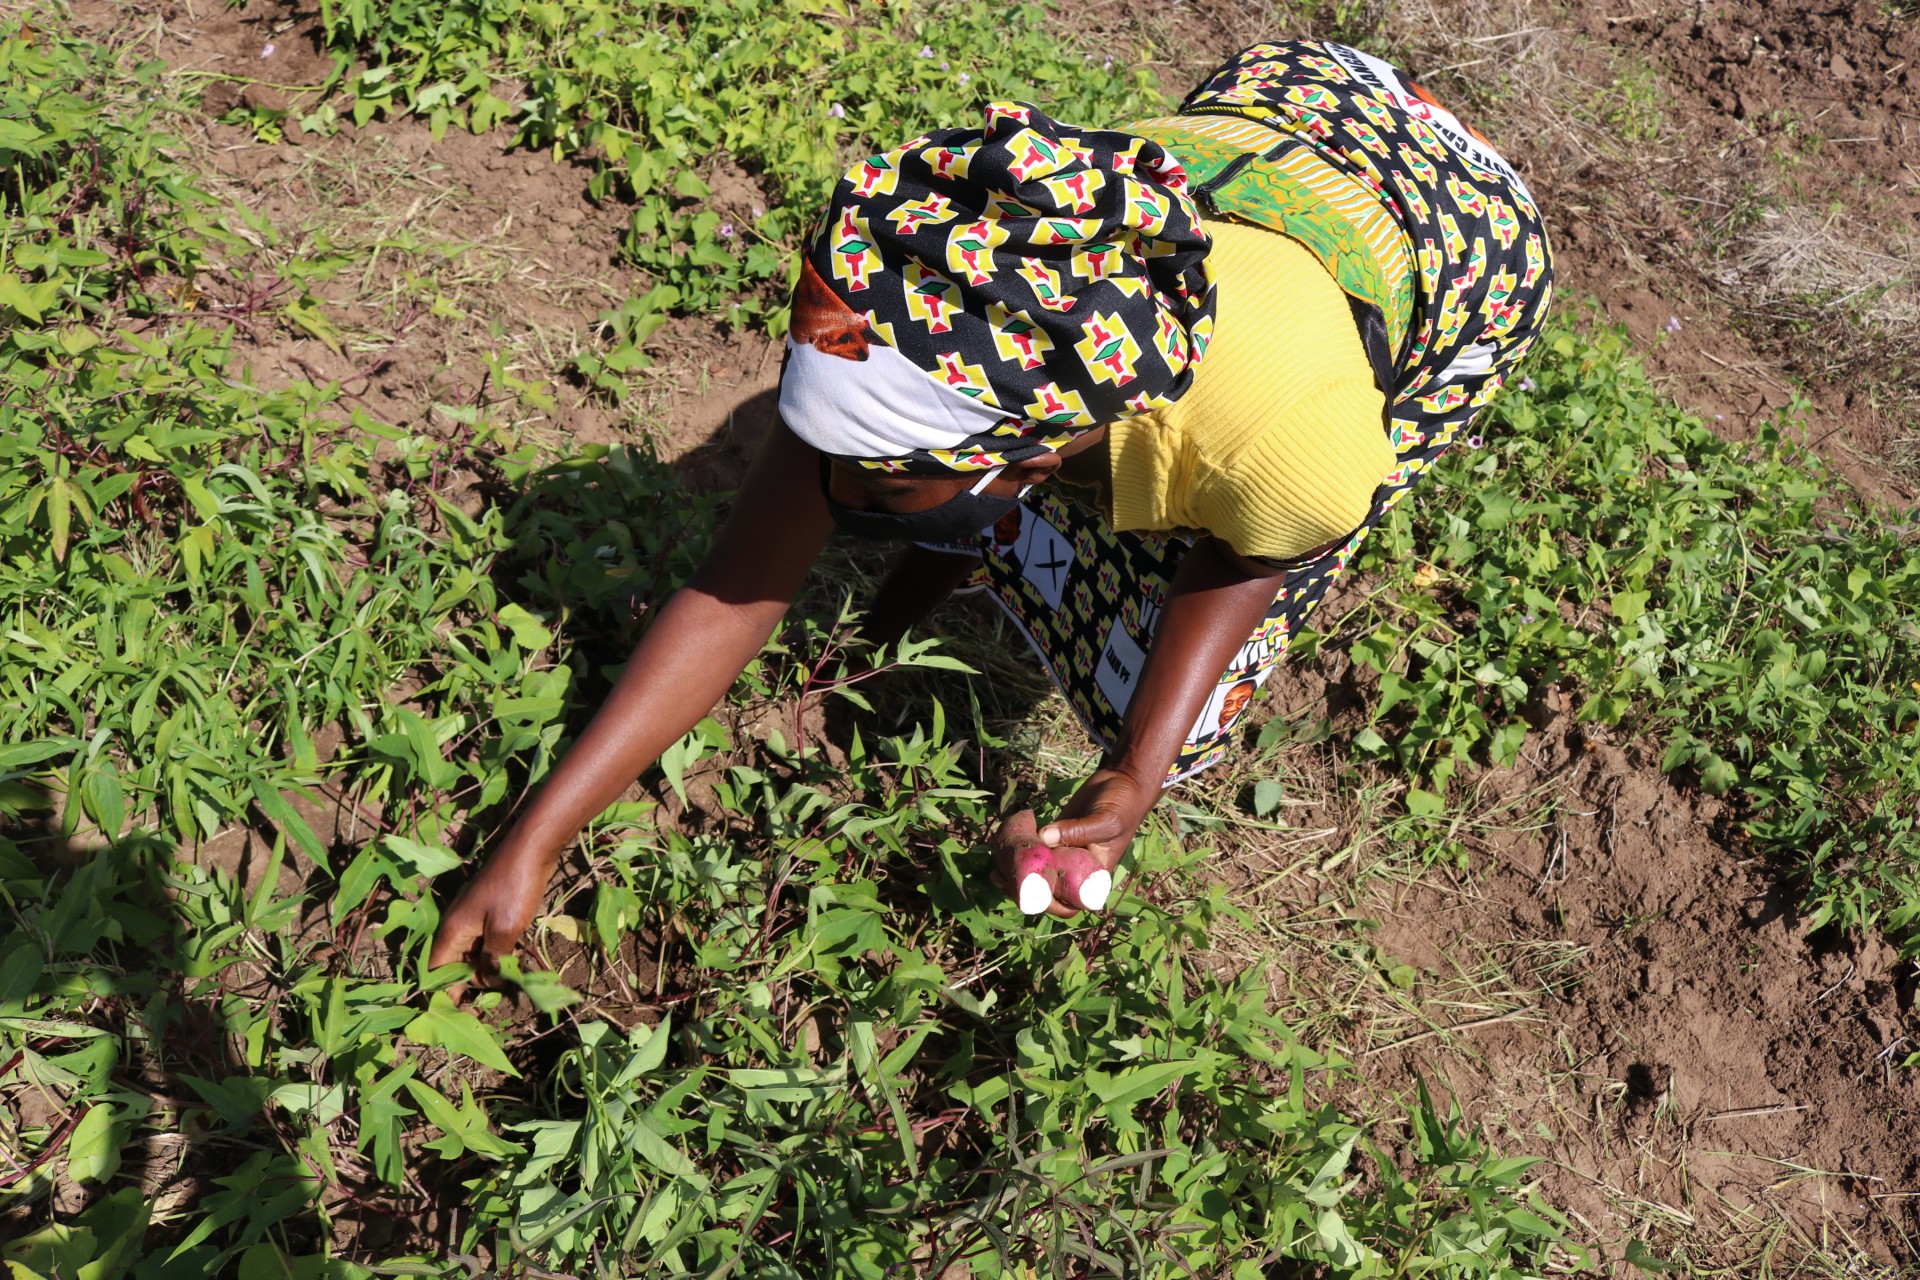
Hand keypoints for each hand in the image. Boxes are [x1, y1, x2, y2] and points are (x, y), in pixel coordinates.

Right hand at [427, 854, 546, 994]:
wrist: (531, 850)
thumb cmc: (514, 888)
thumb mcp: (504, 931)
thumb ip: (493, 960)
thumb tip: (489, 982)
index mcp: (453, 931)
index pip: (438, 971)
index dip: (445, 993)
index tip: (460, 1013)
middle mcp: (458, 926)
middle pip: (455, 965)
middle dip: (470, 983)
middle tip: (492, 1000)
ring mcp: (474, 919)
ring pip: (472, 954)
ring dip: (486, 970)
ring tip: (505, 985)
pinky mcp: (491, 914)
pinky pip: (486, 942)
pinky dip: (495, 955)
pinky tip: (512, 964)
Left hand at [989, 768, 1153, 917]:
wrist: (1122, 782)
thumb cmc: (1122, 806)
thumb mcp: (1105, 821)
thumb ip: (1077, 831)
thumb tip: (1043, 837)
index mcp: (1092, 877)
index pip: (1070, 903)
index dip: (1049, 904)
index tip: (1030, 893)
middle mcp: (1076, 870)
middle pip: (1048, 890)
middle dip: (1024, 889)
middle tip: (1001, 877)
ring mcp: (1064, 853)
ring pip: (1038, 870)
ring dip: (1017, 871)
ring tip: (994, 866)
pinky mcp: (1054, 835)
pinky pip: (1035, 847)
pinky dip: (1020, 848)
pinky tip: (1002, 844)